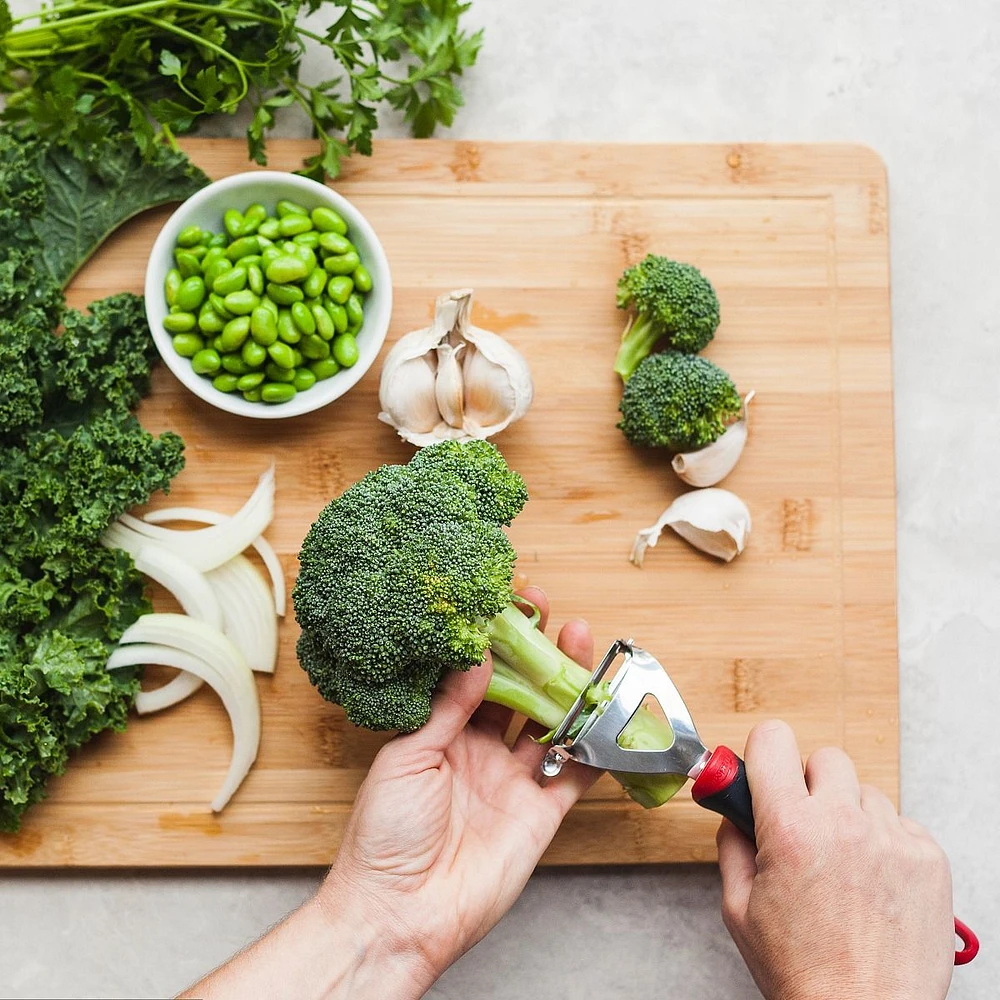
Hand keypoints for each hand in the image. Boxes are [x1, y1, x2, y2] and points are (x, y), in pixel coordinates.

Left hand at [317, 587, 598, 995]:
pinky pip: (577, 774)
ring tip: (584, 642)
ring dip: (571, 686)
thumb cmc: (385, 833)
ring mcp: (513, 781)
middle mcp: (481, 751)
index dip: (494, 644)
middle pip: (519, 694)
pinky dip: (597, 746)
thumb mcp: (407, 756)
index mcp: (443, 734)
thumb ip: (447, 707)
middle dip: (537, 654)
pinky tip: (611, 710)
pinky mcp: (541, 813)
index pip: (476, 678)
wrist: (399, 912)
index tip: (506, 605)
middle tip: (551, 612)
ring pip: (552, 723)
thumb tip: (475, 655)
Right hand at [717, 721, 953, 999]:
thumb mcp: (738, 908)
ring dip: (850, 815)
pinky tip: (873, 881)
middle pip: (825, 758)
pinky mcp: (929, 859)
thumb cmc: (804, 972)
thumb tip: (735, 811)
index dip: (763, 753)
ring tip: (844, 864)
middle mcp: (844, 823)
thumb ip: (732, 845)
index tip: (762, 771)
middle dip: (809, 784)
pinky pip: (901, 824)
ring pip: (865, 793)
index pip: (773, 739)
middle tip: (803, 824)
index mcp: (790, 828)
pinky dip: (885, 843)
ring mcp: (892, 839)